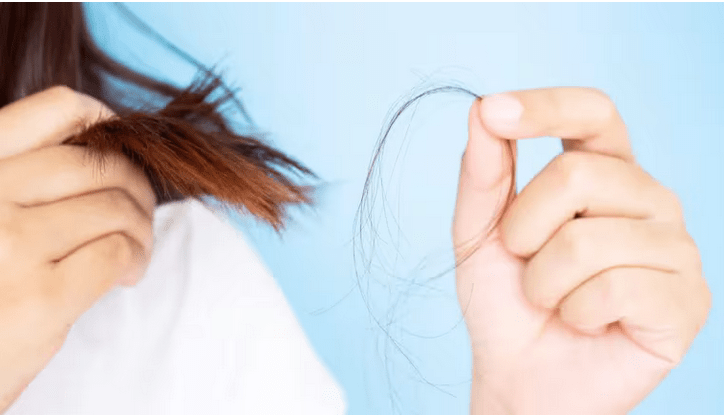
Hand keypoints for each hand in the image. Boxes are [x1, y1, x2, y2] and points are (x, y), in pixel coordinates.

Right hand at [0, 86, 155, 411]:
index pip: (58, 109)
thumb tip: (98, 156)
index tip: (123, 147)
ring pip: (116, 207)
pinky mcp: (39, 298)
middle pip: (99, 163)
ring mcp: (8, 244)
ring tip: (135, 251)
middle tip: (139, 215)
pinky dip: (135, 259)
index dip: (107, 123)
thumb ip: (21, 181)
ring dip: (141, 228)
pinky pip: (116, 252)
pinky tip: (126, 275)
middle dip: (136, 186)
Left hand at [453, 88, 710, 413]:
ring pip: (590, 240)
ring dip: (544, 281)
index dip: (546, 107)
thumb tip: (483, 108)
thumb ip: (484, 172)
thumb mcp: (479, 231)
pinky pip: (615, 288)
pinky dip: (576, 312)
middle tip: (523, 263)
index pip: (593, 113)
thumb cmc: (507, 300)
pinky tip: (586, 322)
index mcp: (605, 173)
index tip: (495, 111)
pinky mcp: (687, 299)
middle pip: (578, 176)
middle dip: (523, 229)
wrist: (522, 374)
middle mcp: (649, 199)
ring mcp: (675, 247)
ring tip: (553, 299)